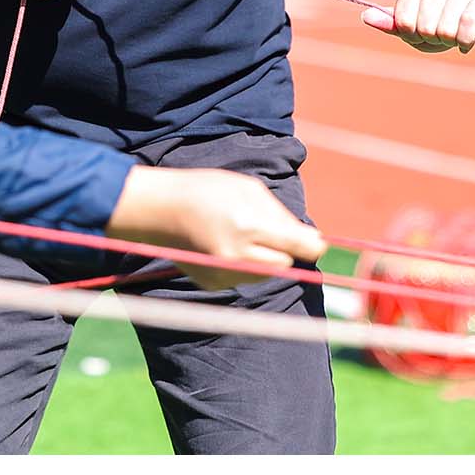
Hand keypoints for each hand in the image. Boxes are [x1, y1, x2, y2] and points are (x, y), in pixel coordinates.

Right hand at [109, 166, 324, 289]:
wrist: (157, 210)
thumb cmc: (207, 191)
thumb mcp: (248, 190)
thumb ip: (282, 216)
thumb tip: (311, 241)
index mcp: (248, 226)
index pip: (298, 247)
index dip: (312, 246)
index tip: (317, 243)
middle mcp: (237, 255)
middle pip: (285, 264)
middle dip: (284, 250)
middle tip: (268, 231)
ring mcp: (223, 274)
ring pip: (266, 274)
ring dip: (264, 257)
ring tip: (241, 233)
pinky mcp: (213, 284)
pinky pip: (244, 278)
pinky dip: (243, 265)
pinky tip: (223, 245)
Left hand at [362, 0, 474, 52]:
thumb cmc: (441, 18)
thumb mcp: (412, 22)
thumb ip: (390, 22)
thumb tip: (365, 16)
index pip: (403, 22)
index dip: (411, 35)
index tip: (420, 31)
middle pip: (424, 28)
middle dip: (432, 38)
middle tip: (440, 33)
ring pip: (445, 30)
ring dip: (450, 41)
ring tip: (455, 33)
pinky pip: (466, 29)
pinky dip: (465, 42)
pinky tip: (466, 42)